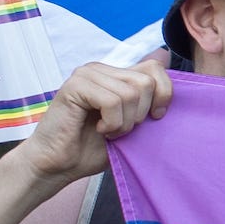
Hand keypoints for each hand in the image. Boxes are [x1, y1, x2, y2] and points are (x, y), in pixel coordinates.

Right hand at [11, 57, 172, 187]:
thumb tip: (166, 58)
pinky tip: (98, 129)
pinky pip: (113, 101)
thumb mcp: (131, 122)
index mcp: (116, 75)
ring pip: (131, 93)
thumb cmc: (93, 148)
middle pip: (146, 82)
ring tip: (107, 131)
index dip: (163, 94)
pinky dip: (112, 123)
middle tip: (120, 129)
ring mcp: (87, 74)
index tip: (154, 117)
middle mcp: (101, 69)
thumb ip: (147, 98)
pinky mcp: (75, 85)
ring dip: (124, 122)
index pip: (155, 67)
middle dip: (140, 114)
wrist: (58, 166)